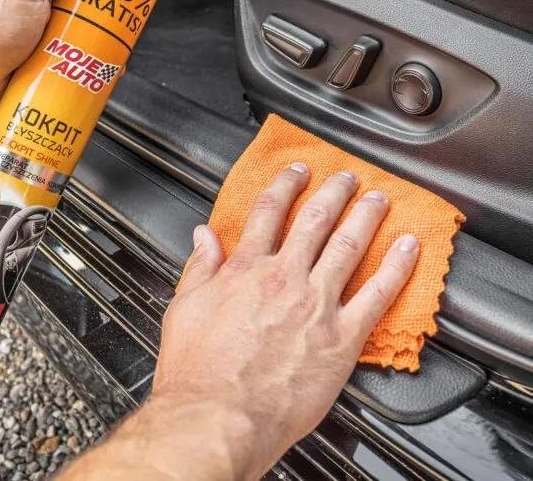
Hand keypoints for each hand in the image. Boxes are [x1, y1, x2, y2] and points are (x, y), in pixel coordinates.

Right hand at [153, 164, 418, 478]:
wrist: (218, 418)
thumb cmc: (198, 372)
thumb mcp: (184, 309)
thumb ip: (199, 267)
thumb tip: (204, 235)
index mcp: (246, 269)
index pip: (270, 212)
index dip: (285, 186)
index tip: (296, 172)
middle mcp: (285, 278)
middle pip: (315, 220)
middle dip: (333, 192)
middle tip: (346, 177)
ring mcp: (316, 304)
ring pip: (348, 246)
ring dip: (365, 216)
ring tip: (378, 199)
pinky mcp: (341, 338)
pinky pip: (377, 295)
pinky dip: (396, 267)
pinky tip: (407, 248)